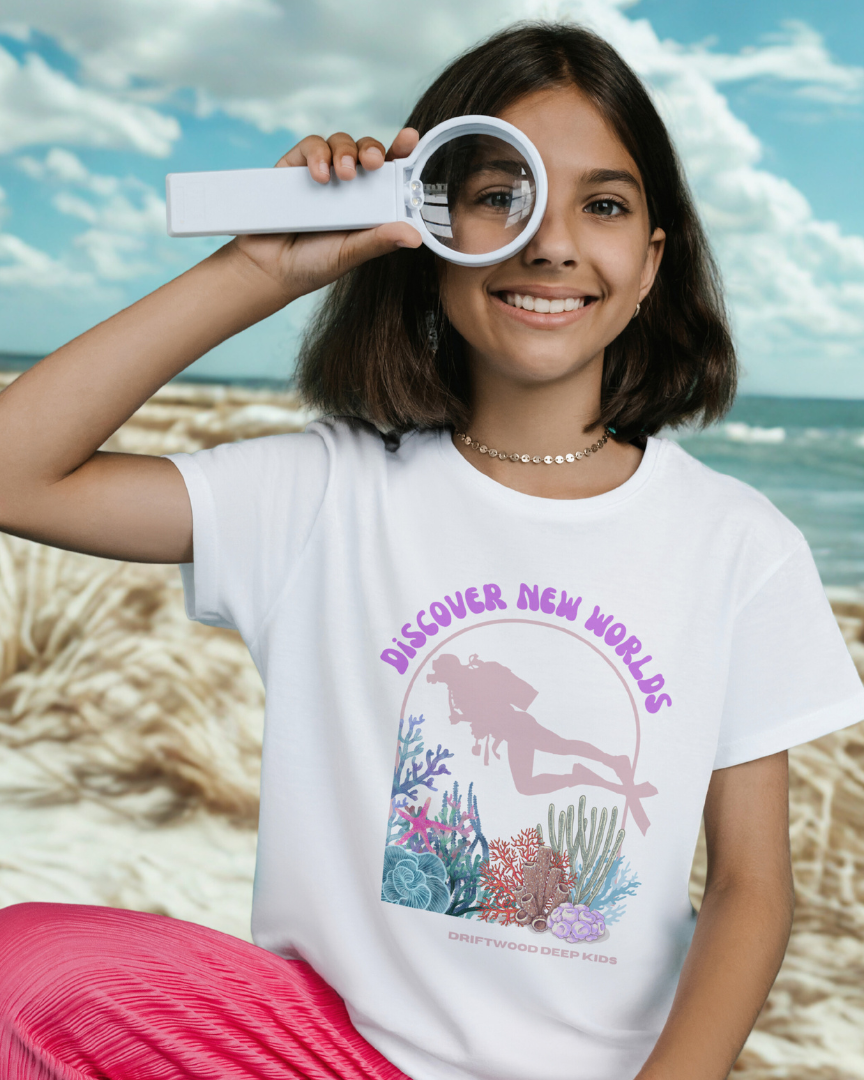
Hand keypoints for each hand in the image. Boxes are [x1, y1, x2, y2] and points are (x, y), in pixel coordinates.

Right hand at [230, 128, 422, 298]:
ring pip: (340, 143)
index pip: (390, 172)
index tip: (409, 138)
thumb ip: (379, 241)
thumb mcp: (351, 254)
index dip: (402, 152)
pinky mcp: (293, 168)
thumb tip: (416, 236)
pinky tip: (318, 176)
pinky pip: (310, 146)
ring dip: (345, 152)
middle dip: (372, 149)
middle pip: (366, 150)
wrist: (268, 269)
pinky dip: (317, 155)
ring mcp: (321, 173)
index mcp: (368, 203)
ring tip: (343, 175)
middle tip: (373, 162)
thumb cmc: (313, 264)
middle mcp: (347, 185)